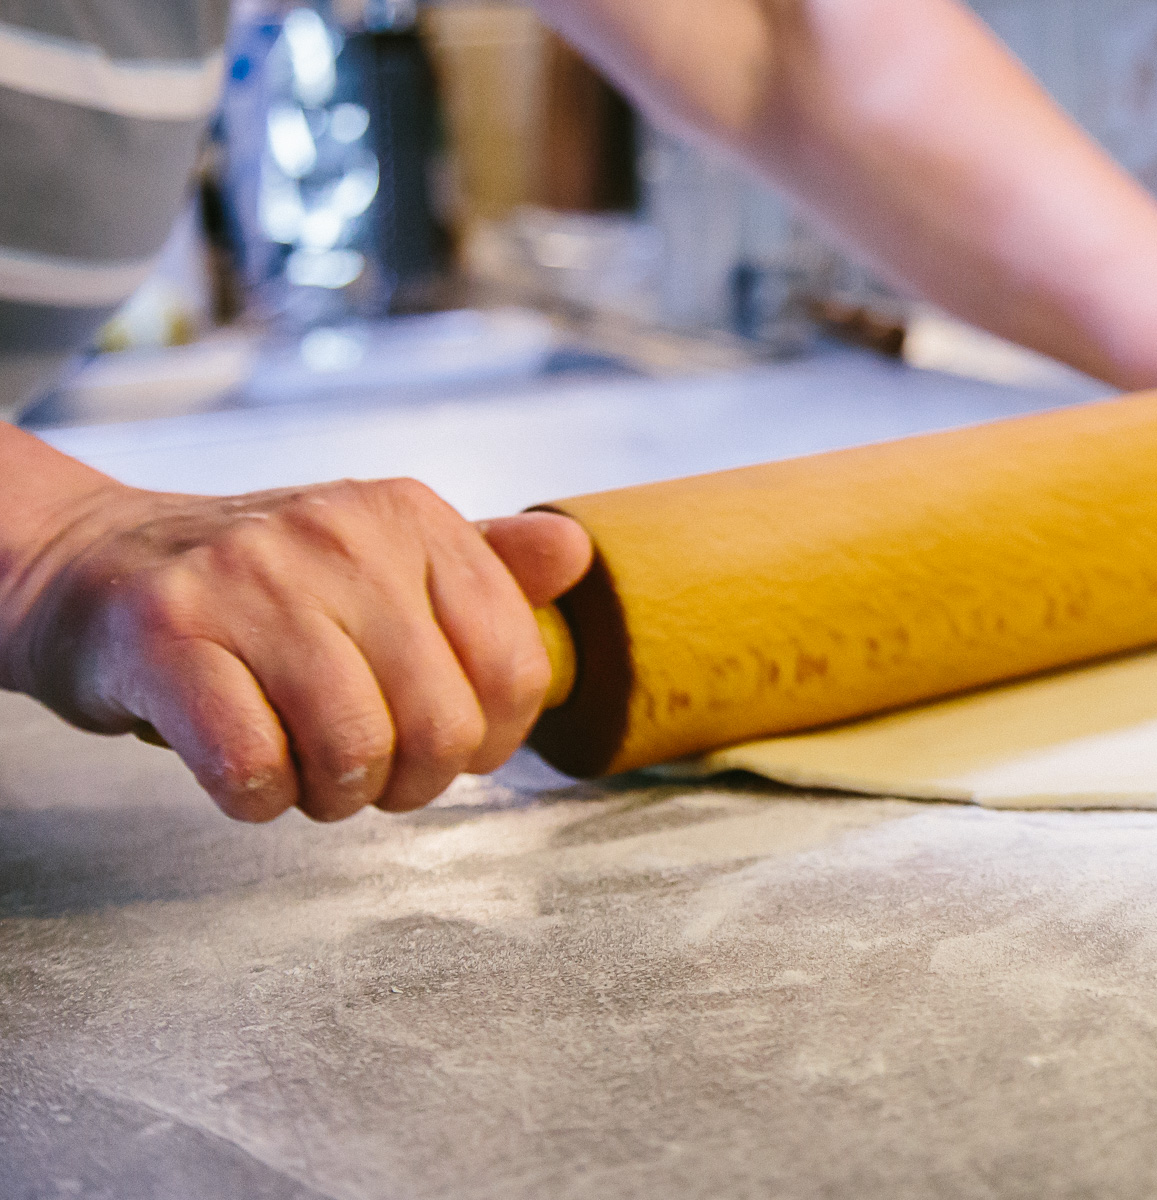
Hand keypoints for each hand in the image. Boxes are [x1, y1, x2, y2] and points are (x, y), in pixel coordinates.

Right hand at [2, 478, 592, 821]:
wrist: (96, 569)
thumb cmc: (266, 592)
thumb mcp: (384, 559)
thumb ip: (485, 569)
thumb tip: (574, 555)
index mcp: (409, 517)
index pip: (515, 669)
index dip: (490, 740)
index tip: (448, 742)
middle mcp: (338, 535)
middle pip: (442, 725)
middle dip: (412, 781)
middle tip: (368, 769)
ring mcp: (249, 579)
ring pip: (354, 752)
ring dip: (333, 795)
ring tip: (305, 766)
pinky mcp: (167, 636)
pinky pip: (254, 768)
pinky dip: (258, 797)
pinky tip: (243, 764)